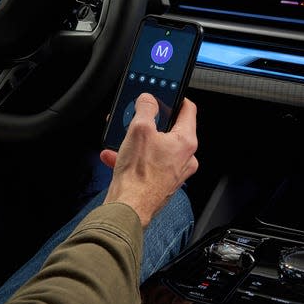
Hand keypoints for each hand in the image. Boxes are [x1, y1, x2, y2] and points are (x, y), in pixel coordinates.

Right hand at [100, 93, 198, 226]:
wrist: (129, 209)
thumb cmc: (138, 176)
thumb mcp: (139, 129)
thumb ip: (145, 108)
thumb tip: (148, 100)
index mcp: (186, 142)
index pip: (188, 109)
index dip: (176, 97)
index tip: (167, 94)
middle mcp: (185, 158)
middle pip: (170, 129)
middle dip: (150, 122)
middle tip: (137, 117)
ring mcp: (174, 172)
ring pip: (156, 147)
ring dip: (137, 141)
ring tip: (121, 139)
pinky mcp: (161, 183)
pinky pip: (148, 163)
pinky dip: (133, 158)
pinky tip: (115, 156)